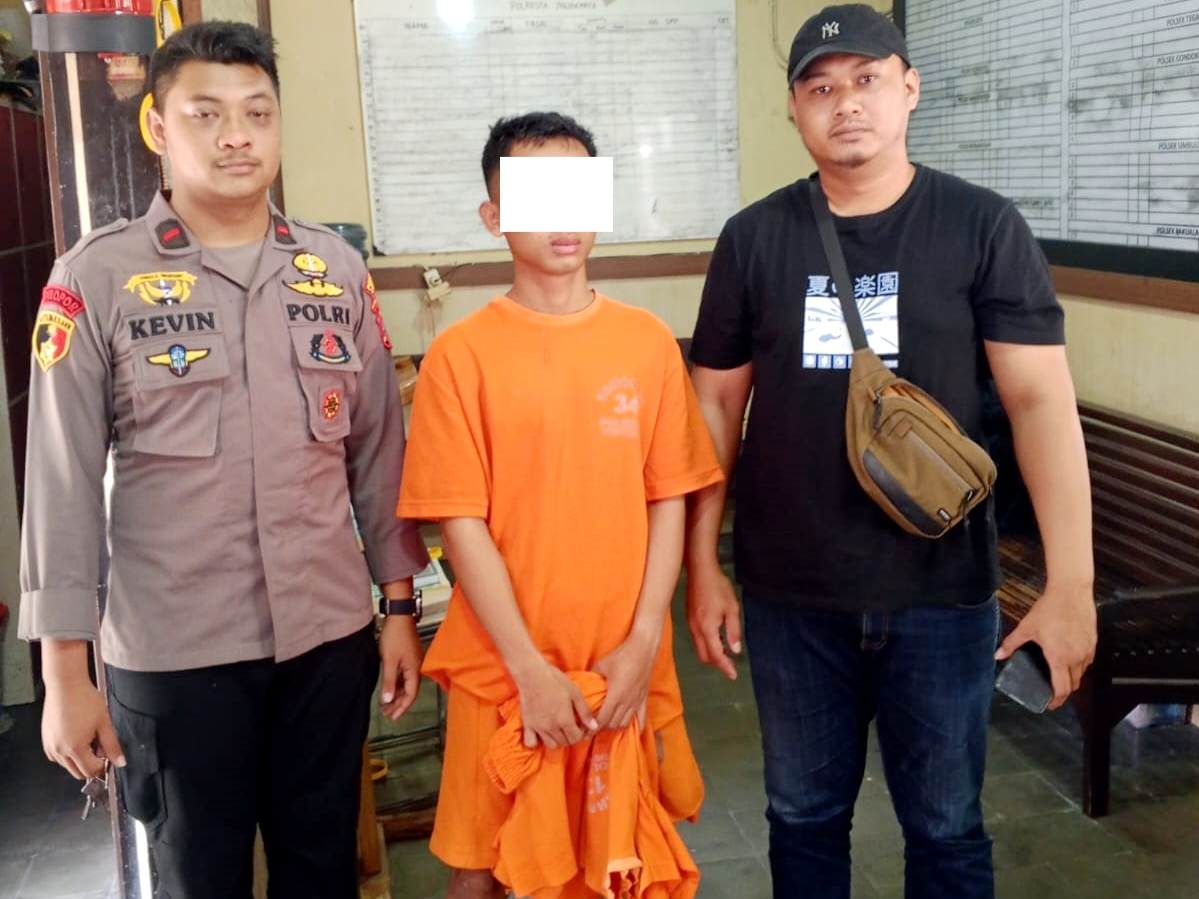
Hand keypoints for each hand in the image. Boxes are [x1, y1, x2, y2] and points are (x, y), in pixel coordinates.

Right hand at [42, 679, 124, 780]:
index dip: (102, 766)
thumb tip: (120, 762)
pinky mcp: (45, 740)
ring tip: (88, 737)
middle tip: (98, 746)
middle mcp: (59, 750)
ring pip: (67, 765)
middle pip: (77, 772)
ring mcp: (50, 746)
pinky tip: (76, 737)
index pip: (90, 771)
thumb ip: (112, 745)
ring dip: (79, 759)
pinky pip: (57, 756)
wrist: (66, 684)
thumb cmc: (84, 699)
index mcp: (75, 748)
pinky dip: (67, 753)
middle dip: (91, 764)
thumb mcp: (104, 722)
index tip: (108, 755)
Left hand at [379, 616, 422, 719]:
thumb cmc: (395, 637)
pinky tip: (389, 689)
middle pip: (409, 692)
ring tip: (386, 705)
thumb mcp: (389, 661)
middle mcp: (417, 668)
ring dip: (396, 695)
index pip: (410, 695)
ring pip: (406, 685)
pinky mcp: (409, 658)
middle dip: (398, 704)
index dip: (402, 707)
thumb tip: (387, 700)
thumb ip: (389, 682)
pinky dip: (397, 685)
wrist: (399, 616)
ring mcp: (413, 663)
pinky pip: (404, 677)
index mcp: (414, 670)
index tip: (392, 717)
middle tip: (387, 714)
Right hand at [513, 658, 596, 749]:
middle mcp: (552, 727)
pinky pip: (531, 743)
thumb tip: (594, 727)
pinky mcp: (527, 725)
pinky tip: (542, 733)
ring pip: (551, 745)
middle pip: (565, 742)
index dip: (582, 733)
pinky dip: (537, 741)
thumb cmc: (555, 680)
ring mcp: (538, 728)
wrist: (532, 674)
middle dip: (571, 736)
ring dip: (557, 740)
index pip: (576, 738)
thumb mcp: (575, 693)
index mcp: (565, 720)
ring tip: (558, 728)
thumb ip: (585, 712)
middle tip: (571, 725)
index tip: (581, 725)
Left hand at [592, 629, 657, 730]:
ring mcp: (637, 702)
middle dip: (602, 728)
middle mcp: (627, 702)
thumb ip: (592, 677)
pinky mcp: (644, 699)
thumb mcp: (601, 665)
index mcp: (615, 695)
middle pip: (613, 724)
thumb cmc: (621, 656)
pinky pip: (641, 719)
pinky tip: (630, 730)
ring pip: (625, 723)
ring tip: (607, 724)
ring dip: (615, 726)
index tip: (585, 731)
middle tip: (593, 726)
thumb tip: (583, 684)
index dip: (593, 727)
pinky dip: (635, 727)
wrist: (643, 649)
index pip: (603, 719)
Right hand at [686, 564, 742, 679]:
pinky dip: (707, 646)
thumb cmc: (718, 587)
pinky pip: (697, 640)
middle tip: (731, 666)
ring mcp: (691, 624)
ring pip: (699, 649)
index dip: (725, 666)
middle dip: (717, 664)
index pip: (715, 655)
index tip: (733, 675)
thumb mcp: (732, 608)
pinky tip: (717, 640)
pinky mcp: (690, 619)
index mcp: (707, 628)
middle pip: (704, 656)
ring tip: (726, 654)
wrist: (700, 571)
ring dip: (712, 655)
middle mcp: (696, 629)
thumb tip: (735, 650)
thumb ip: (734, 631)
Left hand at [996, 582, 1096, 709]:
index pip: (1062, 689)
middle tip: (1052, 691)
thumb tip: (998, 655)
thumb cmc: (1049, 610)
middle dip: (1064, 691)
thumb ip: (1012, 643)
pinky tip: (1069, 659)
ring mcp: (1088, 650)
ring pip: (1082, 673)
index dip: (1057, 701)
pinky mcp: (1093, 642)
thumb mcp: (1026, 627)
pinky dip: (1079, 666)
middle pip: (1074, 684)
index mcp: (1060, 658)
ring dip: (1072, 678)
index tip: (1050, 705)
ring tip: (1059, 675)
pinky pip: (1088, 661)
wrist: (1071, 592)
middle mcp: (1077, 658)